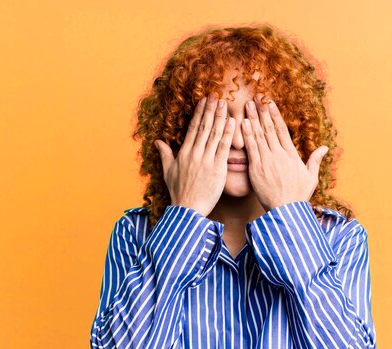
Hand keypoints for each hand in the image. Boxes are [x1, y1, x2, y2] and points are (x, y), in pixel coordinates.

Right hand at [154, 94, 234, 216]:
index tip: (203, 100)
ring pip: (214, 134)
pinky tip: (233, 122)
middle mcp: (194, 154)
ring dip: (220, 117)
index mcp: (184, 153)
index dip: (199, 113)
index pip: (192, 128)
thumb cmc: (179, 193)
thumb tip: (158, 141)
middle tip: (216, 95)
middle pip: (203, 127)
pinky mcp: (217, 169)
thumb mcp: (168, 172)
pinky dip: (228, 134)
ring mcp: (206, 161)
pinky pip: (223, 148)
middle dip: (210, 109)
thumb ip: (165, 155)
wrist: (188, 210)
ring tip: (225, 103)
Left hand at [241, 94, 328, 211]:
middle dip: (263, 112)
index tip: (270, 103)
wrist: (286, 210)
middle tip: (256, 97)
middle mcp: (279, 155)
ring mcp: (267, 161)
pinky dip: (247, 135)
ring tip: (247, 105)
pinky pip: (251, 149)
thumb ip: (315, 160)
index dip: (275, 115)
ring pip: (259, 135)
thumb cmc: (298, 196)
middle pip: (269, 128)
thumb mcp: (311, 178)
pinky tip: (243, 123)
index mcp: (291, 155)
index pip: (282, 130)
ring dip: (253, 119)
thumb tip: (324, 148)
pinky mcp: (256, 169)